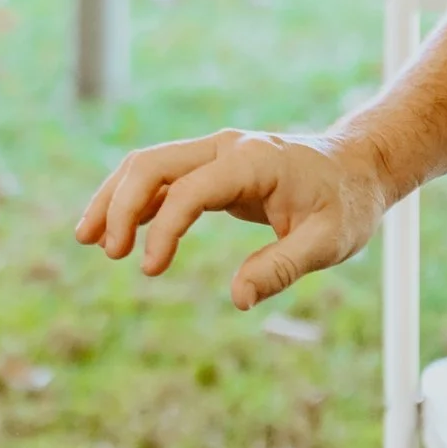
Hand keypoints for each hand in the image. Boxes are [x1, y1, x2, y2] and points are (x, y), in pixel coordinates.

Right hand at [76, 129, 391, 309]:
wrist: (359, 168)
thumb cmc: (346, 205)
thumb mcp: (329, 243)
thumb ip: (283, 268)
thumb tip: (237, 299)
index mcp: (252, 161)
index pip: (189, 189)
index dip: (163, 228)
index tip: (151, 269)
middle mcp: (225, 148)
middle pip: (152, 164)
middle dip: (120, 204)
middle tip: (106, 251)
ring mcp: (215, 154)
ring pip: (147, 166)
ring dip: (115, 199)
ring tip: (87, 239)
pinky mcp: (211, 168)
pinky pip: (161, 179)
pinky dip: (134, 202)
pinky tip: (117, 233)